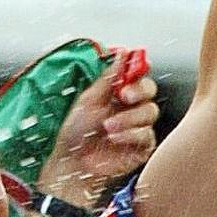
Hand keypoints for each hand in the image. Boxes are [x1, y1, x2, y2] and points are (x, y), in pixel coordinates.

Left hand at [34, 55, 159, 209]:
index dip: (135, 72)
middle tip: (123, 96)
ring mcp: (134, 127)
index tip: (125, 74)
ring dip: (129, 117)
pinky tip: (114, 138)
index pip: (135, 74)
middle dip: (139, 91)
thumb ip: (104, 75)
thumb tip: (119, 53)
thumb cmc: (67, 131)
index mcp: (112, 91)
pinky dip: (131, 135)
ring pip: (150, 112)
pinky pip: (147, 136)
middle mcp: (126, 107)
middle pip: (149, 90)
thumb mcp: (83, 97)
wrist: (66, 163)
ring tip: (108, 126)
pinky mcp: (139, 149)